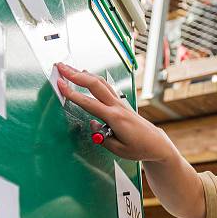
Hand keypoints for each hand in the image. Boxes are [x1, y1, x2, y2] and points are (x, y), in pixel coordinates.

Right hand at [55, 62, 179, 163]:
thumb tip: (92, 124)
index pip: (89, 103)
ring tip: (69, 69)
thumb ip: (101, 137)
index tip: (60, 85)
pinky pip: (105, 87)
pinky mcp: (121, 103)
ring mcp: (120, 103)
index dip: (73, 94)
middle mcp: (118, 107)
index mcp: (115, 118)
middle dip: (75, 75)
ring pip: (100, 83)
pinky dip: (93, 79)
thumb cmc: (140, 148)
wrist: (156, 143)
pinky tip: (86, 76)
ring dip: (83, 74)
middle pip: (95, 85)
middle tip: (60, 68)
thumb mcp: (118, 150)